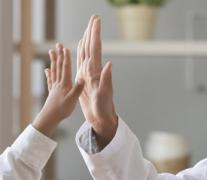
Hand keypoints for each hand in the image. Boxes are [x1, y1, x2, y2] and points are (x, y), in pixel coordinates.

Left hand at [32, 43, 83, 136]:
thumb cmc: (63, 109)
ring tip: (51, 51)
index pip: (66, 68)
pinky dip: (48, 73)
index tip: (65, 48)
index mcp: (65, 84)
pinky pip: (50, 80)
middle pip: (59, 66)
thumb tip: (82, 78)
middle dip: (59, 55)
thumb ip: (78, 88)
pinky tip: (47, 69)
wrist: (51, 117)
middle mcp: (58, 83)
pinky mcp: (52, 92)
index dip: (66, 58)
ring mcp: (54, 87)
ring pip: (54, 70)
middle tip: (57, 45)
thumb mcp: (73, 99)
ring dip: (53, 60)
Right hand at [76, 15, 116, 148]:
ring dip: (87, 39)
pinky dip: (81, 51)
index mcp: (96, 70)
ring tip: (88, 27)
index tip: (96, 20)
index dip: (95, 33)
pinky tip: (81, 46)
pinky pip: (82, 60)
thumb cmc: (104, 108)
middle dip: (92, 31)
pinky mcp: (85, 78)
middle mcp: (94, 69)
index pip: (95, 48)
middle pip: (92, 46)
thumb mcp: (104, 94)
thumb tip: (110, 64)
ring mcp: (90, 73)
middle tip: (94, 17)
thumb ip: (106, 79)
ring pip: (87, 52)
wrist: (102, 118)